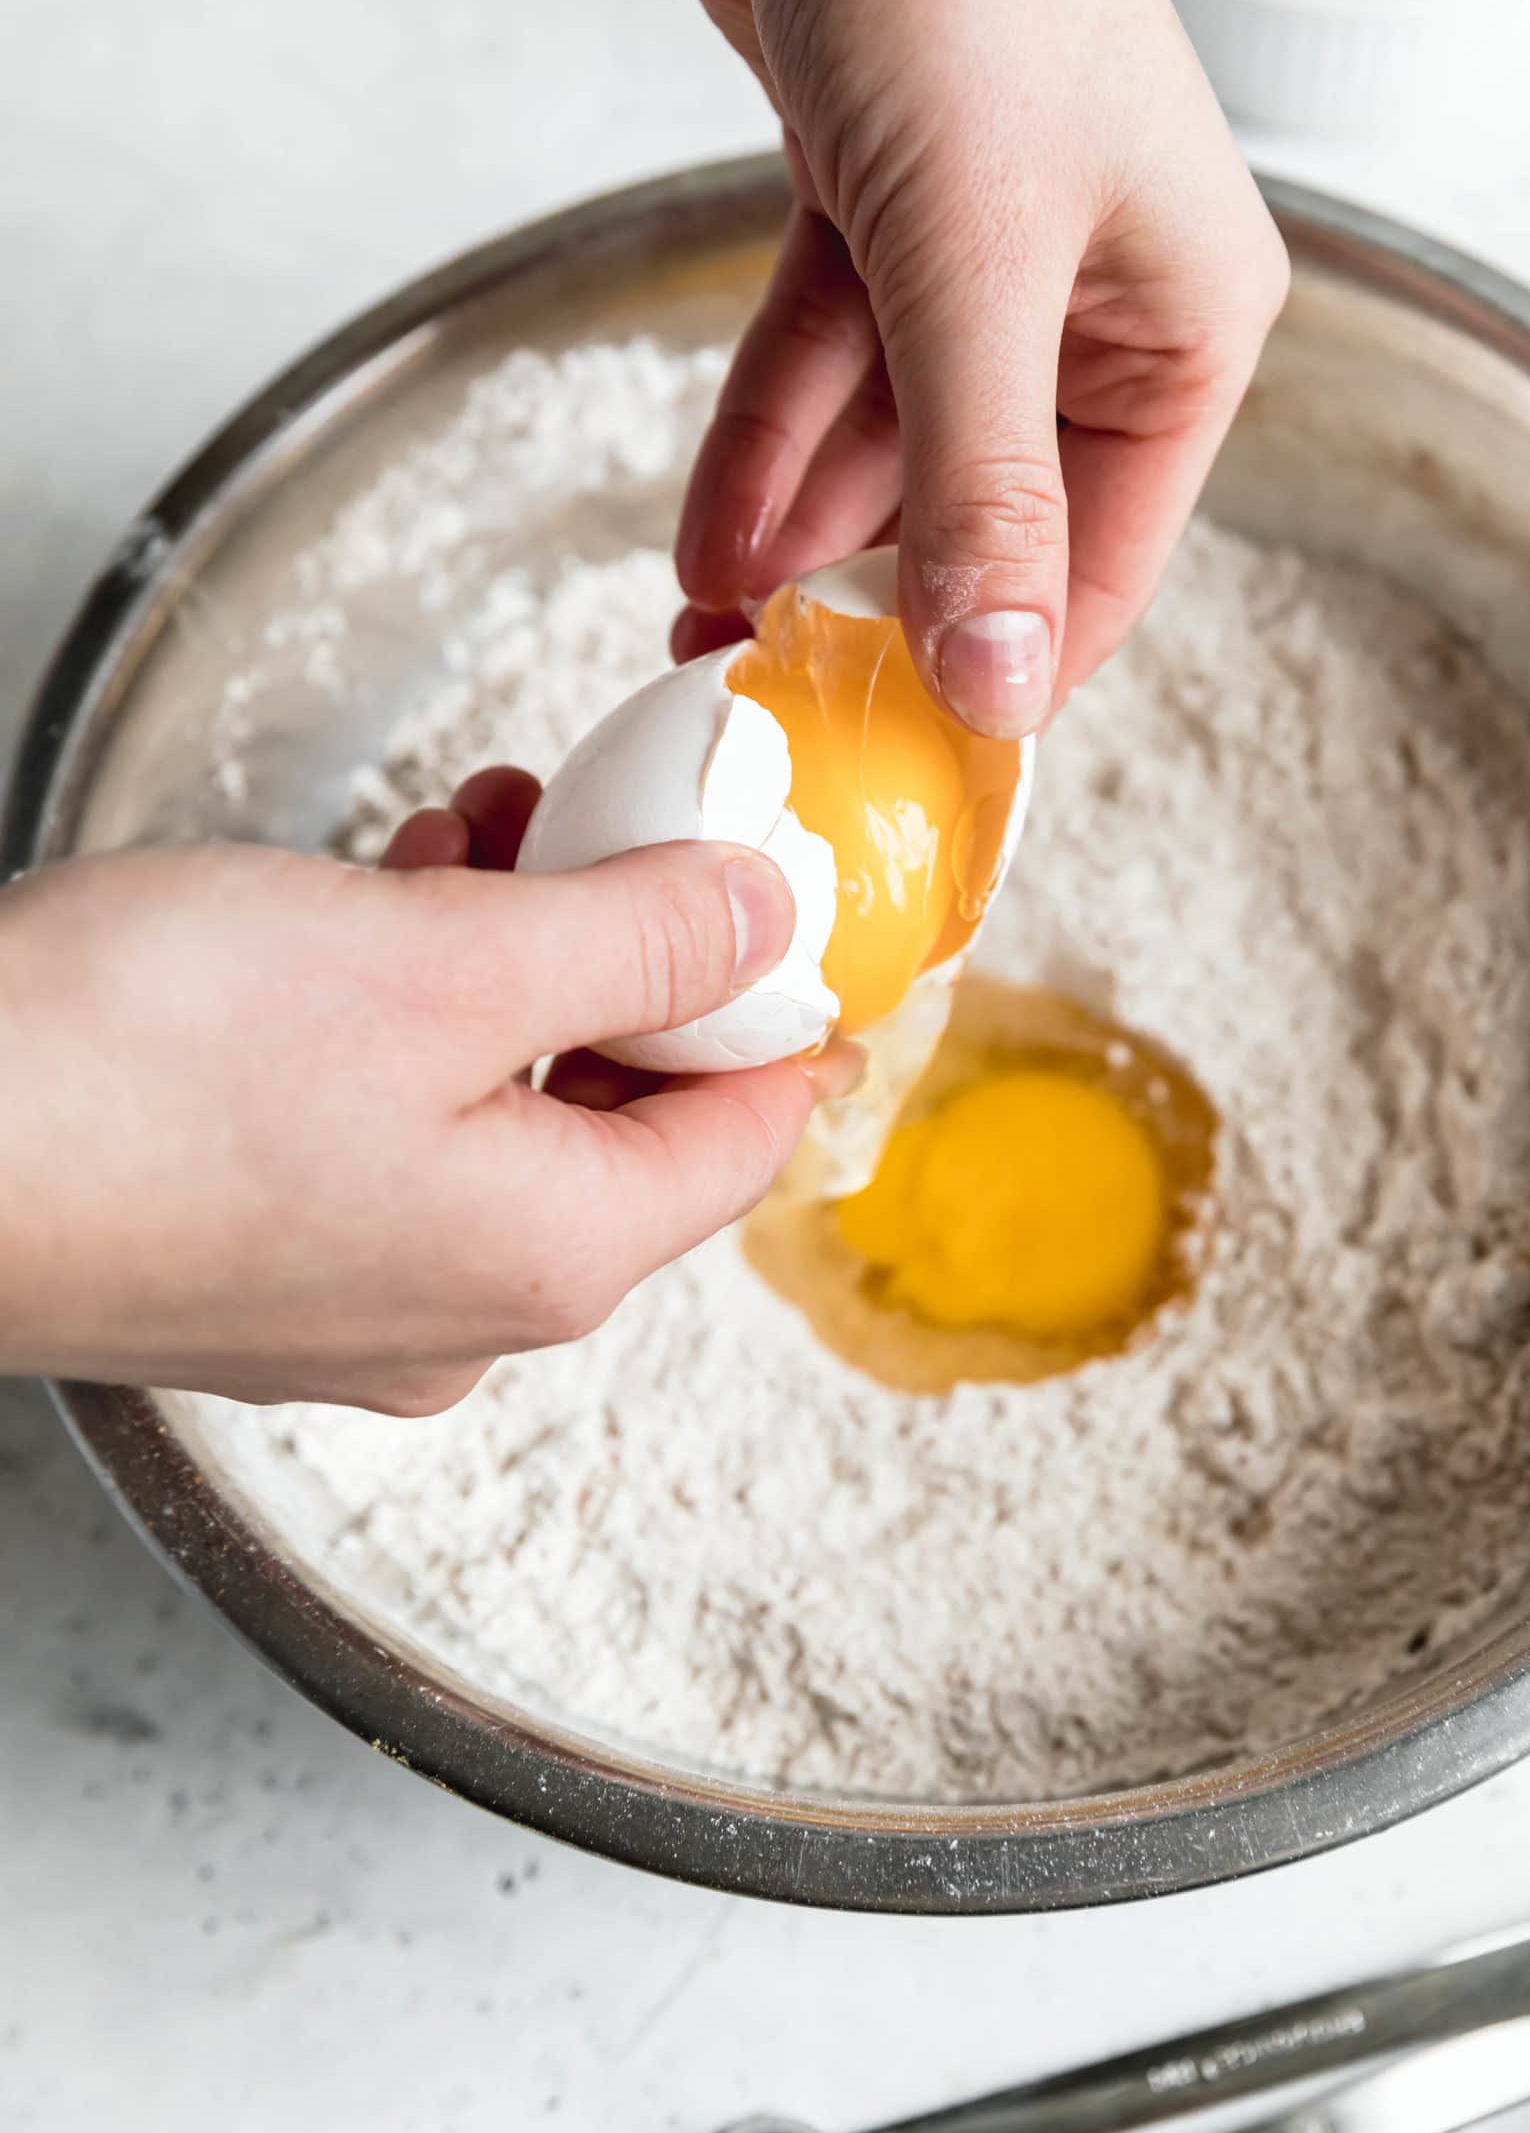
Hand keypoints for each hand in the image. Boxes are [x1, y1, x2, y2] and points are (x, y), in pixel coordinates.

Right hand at [0, 769, 850, 1412]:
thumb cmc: (144, 1065)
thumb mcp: (445, 958)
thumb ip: (636, 939)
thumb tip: (765, 925)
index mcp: (551, 1258)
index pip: (747, 1133)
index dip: (781, 999)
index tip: (778, 889)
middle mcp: (465, 1310)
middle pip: (621, 1120)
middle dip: (619, 952)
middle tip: (590, 822)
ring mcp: (348, 1303)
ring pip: (499, 1113)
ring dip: (505, 966)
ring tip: (466, 835)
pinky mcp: (248, 1267)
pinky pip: (387, 1136)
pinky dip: (402, 1024)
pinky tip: (357, 914)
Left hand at [386, 0, 1287, 734]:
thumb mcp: (974, 266)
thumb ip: (984, 490)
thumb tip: (1001, 682)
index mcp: (1186, 320)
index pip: (1101, 560)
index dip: (998, 669)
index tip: (893, 755)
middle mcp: (1103, 293)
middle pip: (985, 507)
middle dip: (873, 599)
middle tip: (765, 696)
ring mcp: (989, 248)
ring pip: (890, 441)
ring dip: (795, 530)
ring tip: (701, 615)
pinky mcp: (883, 200)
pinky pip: (830, 361)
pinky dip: (767, 437)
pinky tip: (704, 527)